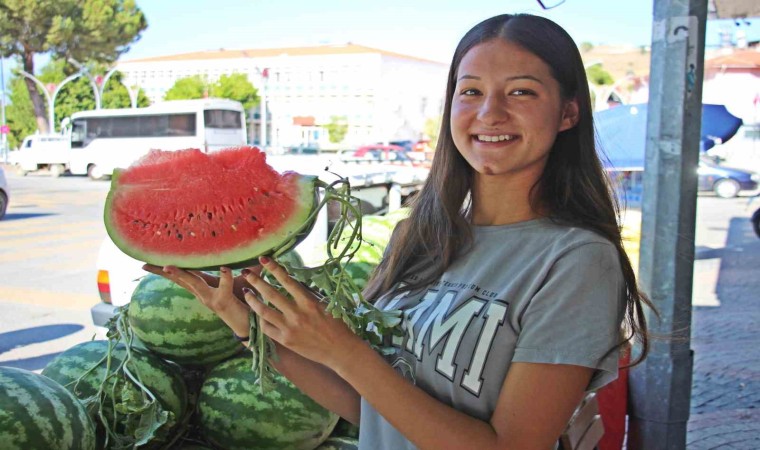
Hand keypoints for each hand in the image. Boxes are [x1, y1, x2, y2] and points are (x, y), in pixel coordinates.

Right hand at [142, 264, 258, 337]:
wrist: (251, 324)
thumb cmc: (245, 301)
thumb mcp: (240, 281)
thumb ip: (243, 267)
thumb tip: (248, 251)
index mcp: (205, 287)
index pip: (184, 276)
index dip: (166, 270)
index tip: (148, 263)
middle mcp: (204, 294)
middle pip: (181, 280)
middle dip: (162, 272)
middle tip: (144, 264)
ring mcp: (212, 299)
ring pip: (195, 284)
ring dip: (183, 275)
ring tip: (168, 266)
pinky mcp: (225, 301)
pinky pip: (224, 288)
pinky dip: (225, 278)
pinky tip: (224, 268)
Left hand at [242, 256, 366, 369]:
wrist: (339, 350)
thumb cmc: (336, 325)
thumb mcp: (324, 304)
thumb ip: (307, 294)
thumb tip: (292, 281)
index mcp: (308, 302)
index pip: (287, 280)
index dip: (274, 268)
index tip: (264, 259)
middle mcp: (297, 314)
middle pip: (270, 293)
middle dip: (256, 281)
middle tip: (246, 272)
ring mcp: (289, 328)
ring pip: (263, 311)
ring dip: (252, 300)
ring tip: (246, 292)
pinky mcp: (285, 341)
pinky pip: (267, 328)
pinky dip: (260, 319)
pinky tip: (256, 313)